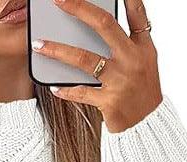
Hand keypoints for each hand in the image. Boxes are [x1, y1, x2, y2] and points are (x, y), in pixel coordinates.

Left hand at [31, 0, 162, 132]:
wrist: (147, 125)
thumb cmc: (142, 92)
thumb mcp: (144, 63)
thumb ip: (127, 44)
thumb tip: (98, 27)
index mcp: (143, 47)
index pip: (136, 14)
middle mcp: (132, 59)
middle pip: (104, 25)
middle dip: (79, 9)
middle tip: (58, 0)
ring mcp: (120, 80)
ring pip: (84, 59)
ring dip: (58, 50)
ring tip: (38, 45)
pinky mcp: (109, 101)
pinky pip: (81, 92)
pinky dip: (65, 90)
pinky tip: (53, 86)